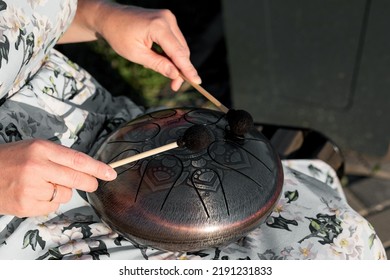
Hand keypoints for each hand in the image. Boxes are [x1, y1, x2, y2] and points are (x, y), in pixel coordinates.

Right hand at [0, 139, 116, 216]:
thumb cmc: (10, 159)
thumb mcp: (35, 148)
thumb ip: (60, 157)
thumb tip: (87, 169)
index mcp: (41, 149)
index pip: (78, 160)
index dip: (98, 168)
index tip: (111, 173)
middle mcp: (37, 167)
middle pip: (77, 179)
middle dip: (89, 183)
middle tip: (92, 184)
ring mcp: (30, 188)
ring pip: (65, 195)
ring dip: (61, 192)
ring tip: (42, 184)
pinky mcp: (26, 205)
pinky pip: (52, 207)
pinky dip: (48, 202)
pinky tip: (34, 194)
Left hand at [99, 4, 201, 90]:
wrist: (109, 17)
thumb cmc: (119, 35)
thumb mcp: (137, 55)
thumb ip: (158, 65)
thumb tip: (175, 74)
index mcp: (158, 27)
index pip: (178, 52)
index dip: (187, 69)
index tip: (196, 82)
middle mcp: (167, 19)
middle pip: (182, 50)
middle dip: (181, 69)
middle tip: (174, 86)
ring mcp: (168, 18)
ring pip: (180, 46)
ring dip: (176, 62)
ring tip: (166, 73)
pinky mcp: (167, 20)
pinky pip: (175, 41)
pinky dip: (171, 53)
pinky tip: (162, 60)